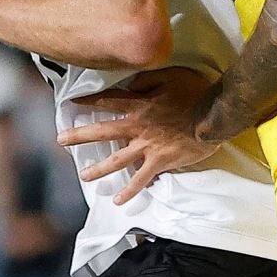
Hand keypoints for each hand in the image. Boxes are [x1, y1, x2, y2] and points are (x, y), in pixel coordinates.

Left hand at [57, 66, 218, 203]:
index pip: (107, 101)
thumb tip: (129, 84)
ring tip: (84, 176)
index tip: (71, 103)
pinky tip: (118, 200)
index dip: (88, 101)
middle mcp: (138, 126)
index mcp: (139, 104)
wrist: (215, 114)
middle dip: (80, 135)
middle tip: (60, 140)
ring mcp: (148, 146)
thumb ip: (146, 79)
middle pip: (103, 130)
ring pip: (117, 160)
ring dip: (99, 169)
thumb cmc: (196, 91)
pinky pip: (141, 179)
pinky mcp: (160, 162)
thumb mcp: (170, 75)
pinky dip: (130, 191)